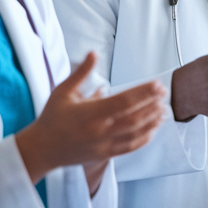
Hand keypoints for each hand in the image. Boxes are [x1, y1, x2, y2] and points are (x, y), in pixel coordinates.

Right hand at [19, 53, 165, 178]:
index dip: (143, 92)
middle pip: (134, 117)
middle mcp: (100, 130)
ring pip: (135, 134)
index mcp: (90, 113)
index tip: (157, 84)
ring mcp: (104, 144)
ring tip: (165, 110)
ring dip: (152, 122)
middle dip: (152, 105)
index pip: (123, 101)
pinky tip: (153, 129)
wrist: (43, 149)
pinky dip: (144, 138)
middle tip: (164, 93)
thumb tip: (94, 53)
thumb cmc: (52, 117)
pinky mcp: (105, 154)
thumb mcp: (63, 91)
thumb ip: (81, 73)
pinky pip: (130, 147)